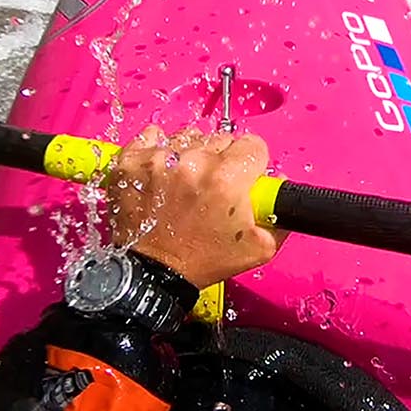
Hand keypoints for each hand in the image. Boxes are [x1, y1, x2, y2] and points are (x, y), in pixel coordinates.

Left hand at [105, 125, 284, 288]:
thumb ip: (279, 213)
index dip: (251, 163)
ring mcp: (157, 159)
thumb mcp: (259, 248)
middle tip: (212, 188)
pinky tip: (161, 171)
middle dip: (221, 160)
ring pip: (187, 137)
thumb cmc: (204, 261)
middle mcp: (191, 162)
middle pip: (219, 139)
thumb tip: (278, 182)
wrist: (153, 274)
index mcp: (227, 180)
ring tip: (184, 183)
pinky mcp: (130, 161)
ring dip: (190, 154)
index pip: (252, 144)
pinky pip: (150, 136)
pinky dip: (157, 149)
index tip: (243, 177)